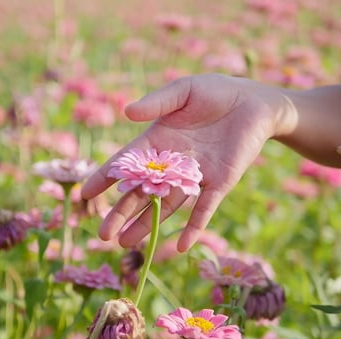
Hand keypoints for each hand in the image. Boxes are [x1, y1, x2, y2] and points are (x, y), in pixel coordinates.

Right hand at [81, 74, 284, 251]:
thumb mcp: (182, 91)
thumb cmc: (214, 92)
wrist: (254, 102)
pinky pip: (204, 209)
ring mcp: (194, 176)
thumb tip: (127, 113)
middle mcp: (170, 164)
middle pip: (141, 193)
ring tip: (126, 244)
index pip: (125, 163)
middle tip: (103, 234)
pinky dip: (194, 227)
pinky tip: (182, 246)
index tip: (86, 194)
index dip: (105, 177)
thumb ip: (156, 103)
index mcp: (156, 142)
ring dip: (147, 225)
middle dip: (121, 213)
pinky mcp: (219, 183)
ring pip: (166, 206)